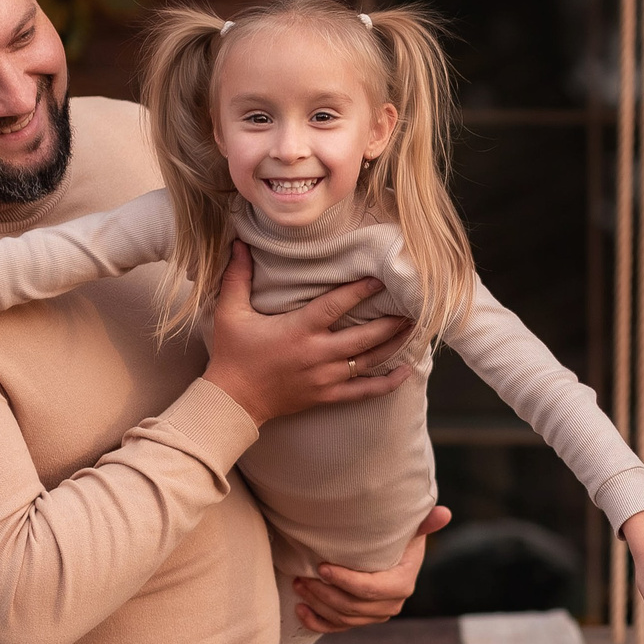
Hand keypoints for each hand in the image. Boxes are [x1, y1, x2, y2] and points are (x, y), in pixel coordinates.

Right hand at [201, 243, 414, 423]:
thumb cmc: (232, 354)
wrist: (233, 401)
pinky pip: (364, 392)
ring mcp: (325, 377)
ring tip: (413, 329)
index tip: (380, 279)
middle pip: (364, 337)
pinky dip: (387, 384)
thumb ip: (237, 277)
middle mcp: (317, 354)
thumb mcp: (230, 312)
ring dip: (394, 345)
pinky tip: (406, 372)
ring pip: (369, 361)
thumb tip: (239, 242)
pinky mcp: (327, 395)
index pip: (336, 306)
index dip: (359, 291)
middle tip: (412, 307)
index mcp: (298, 330)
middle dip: (391, 322)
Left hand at [297, 505, 451, 633]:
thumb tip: (445, 512)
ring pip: (342, 618)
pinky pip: (336, 628)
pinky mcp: (359, 621)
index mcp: (402, 584)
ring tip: (298, 583)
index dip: (345, 581)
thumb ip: (424, 523)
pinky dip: (316, 622)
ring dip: (317, 603)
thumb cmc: (397, 538)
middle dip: (324, 592)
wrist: (389, 556)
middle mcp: (390, 605)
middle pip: (353, 606)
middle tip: (303, 575)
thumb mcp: (410, 530)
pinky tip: (300, 609)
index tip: (322, 567)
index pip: (370, 588)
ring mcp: (374, 616)